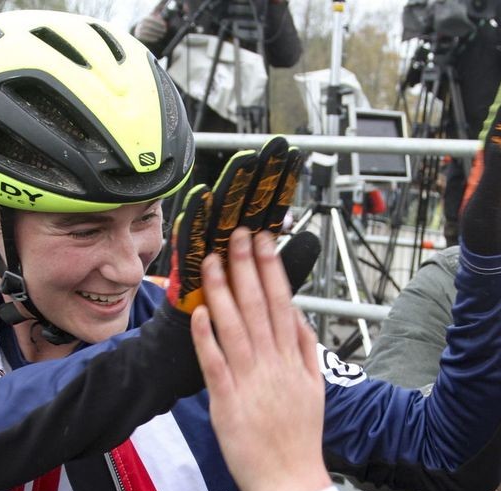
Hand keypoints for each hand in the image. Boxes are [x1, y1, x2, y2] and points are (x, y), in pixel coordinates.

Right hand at [133, 13, 168, 47]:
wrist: (139, 31)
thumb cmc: (149, 23)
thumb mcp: (152, 17)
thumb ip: (157, 12)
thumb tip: (163, 5)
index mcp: (144, 18)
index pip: (152, 19)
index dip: (159, 22)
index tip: (165, 25)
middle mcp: (141, 23)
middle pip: (151, 26)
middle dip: (159, 28)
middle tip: (165, 31)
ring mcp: (139, 29)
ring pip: (149, 32)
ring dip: (156, 33)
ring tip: (162, 35)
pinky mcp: (139, 36)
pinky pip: (146, 37)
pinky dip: (152, 38)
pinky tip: (157, 38)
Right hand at [170, 136, 301, 312]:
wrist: (201, 331)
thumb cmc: (233, 310)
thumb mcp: (270, 286)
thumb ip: (289, 262)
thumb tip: (311, 238)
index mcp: (250, 244)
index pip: (270, 208)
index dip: (281, 184)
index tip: (293, 157)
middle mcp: (229, 239)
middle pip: (248, 202)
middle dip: (261, 175)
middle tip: (273, 149)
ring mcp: (209, 247)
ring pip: (223, 212)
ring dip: (234, 187)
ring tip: (246, 162)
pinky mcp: (188, 262)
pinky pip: (191, 239)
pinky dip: (196, 219)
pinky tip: (203, 196)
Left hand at [191, 229, 330, 490]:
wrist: (293, 482)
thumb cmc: (300, 439)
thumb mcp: (315, 388)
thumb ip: (306, 349)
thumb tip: (297, 315)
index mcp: (294, 360)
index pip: (282, 303)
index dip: (271, 269)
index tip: (263, 241)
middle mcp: (273, 365)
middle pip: (259, 306)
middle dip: (247, 266)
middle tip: (237, 233)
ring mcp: (250, 383)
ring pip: (235, 327)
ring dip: (223, 291)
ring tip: (212, 260)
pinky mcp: (228, 403)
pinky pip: (215, 364)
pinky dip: (207, 337)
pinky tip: (200, 311)